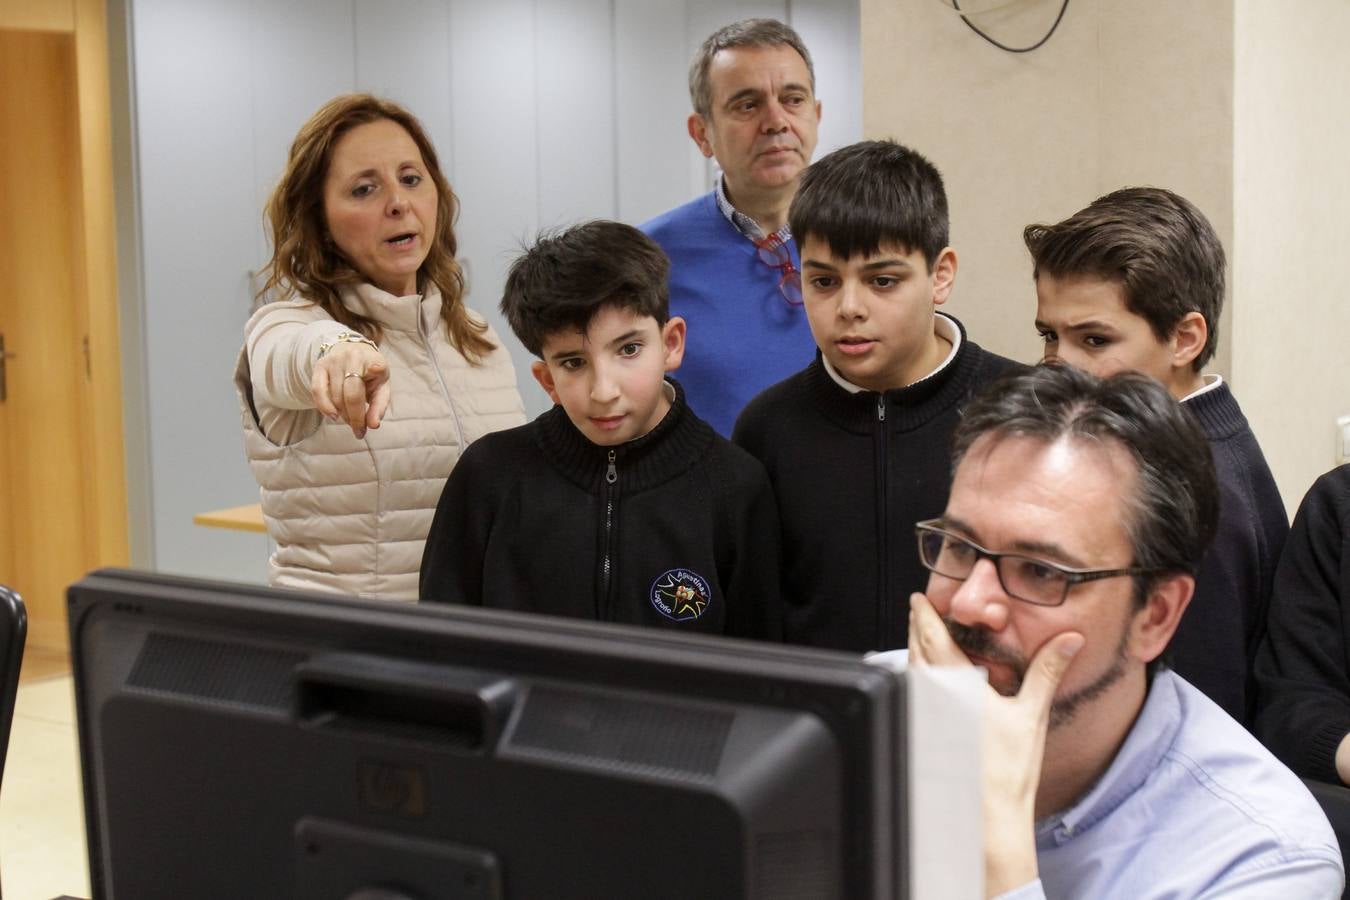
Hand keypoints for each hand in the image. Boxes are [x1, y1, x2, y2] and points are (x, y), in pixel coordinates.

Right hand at [310, 341, 390, 438]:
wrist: (352, 350)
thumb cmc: (370, 373)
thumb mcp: (382, 386)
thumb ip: (379, 405)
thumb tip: (373, 425)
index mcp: (374, 360)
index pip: (372, 382)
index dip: (369, 405)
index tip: (371, 425)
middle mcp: (353, 357)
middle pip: (351, 395)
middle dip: (355, 418)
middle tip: (359, 432)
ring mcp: (334, 360)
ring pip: (335, 396)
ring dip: (343, 415)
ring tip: (351, 423)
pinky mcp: (320, 365)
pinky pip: (317, 390)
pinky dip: (324, 406)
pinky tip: (333, 416)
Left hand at [908, 592, 1082, 898]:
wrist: (986, 818)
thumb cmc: (1007, 772)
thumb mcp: (1031, 714)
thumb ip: (1047, 671)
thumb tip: (1068, 640)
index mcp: (956, 685)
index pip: (933, 638)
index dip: (925, 614)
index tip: (919, 598)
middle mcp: (931, 696)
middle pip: (914, 651)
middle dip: (916, 629)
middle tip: (919, 612)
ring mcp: (921, 716)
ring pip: (910, 673)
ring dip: (914, 653)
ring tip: (922, 642)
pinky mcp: (918, 734)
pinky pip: (912, 696)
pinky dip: (916, 680)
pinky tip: (928, 685)